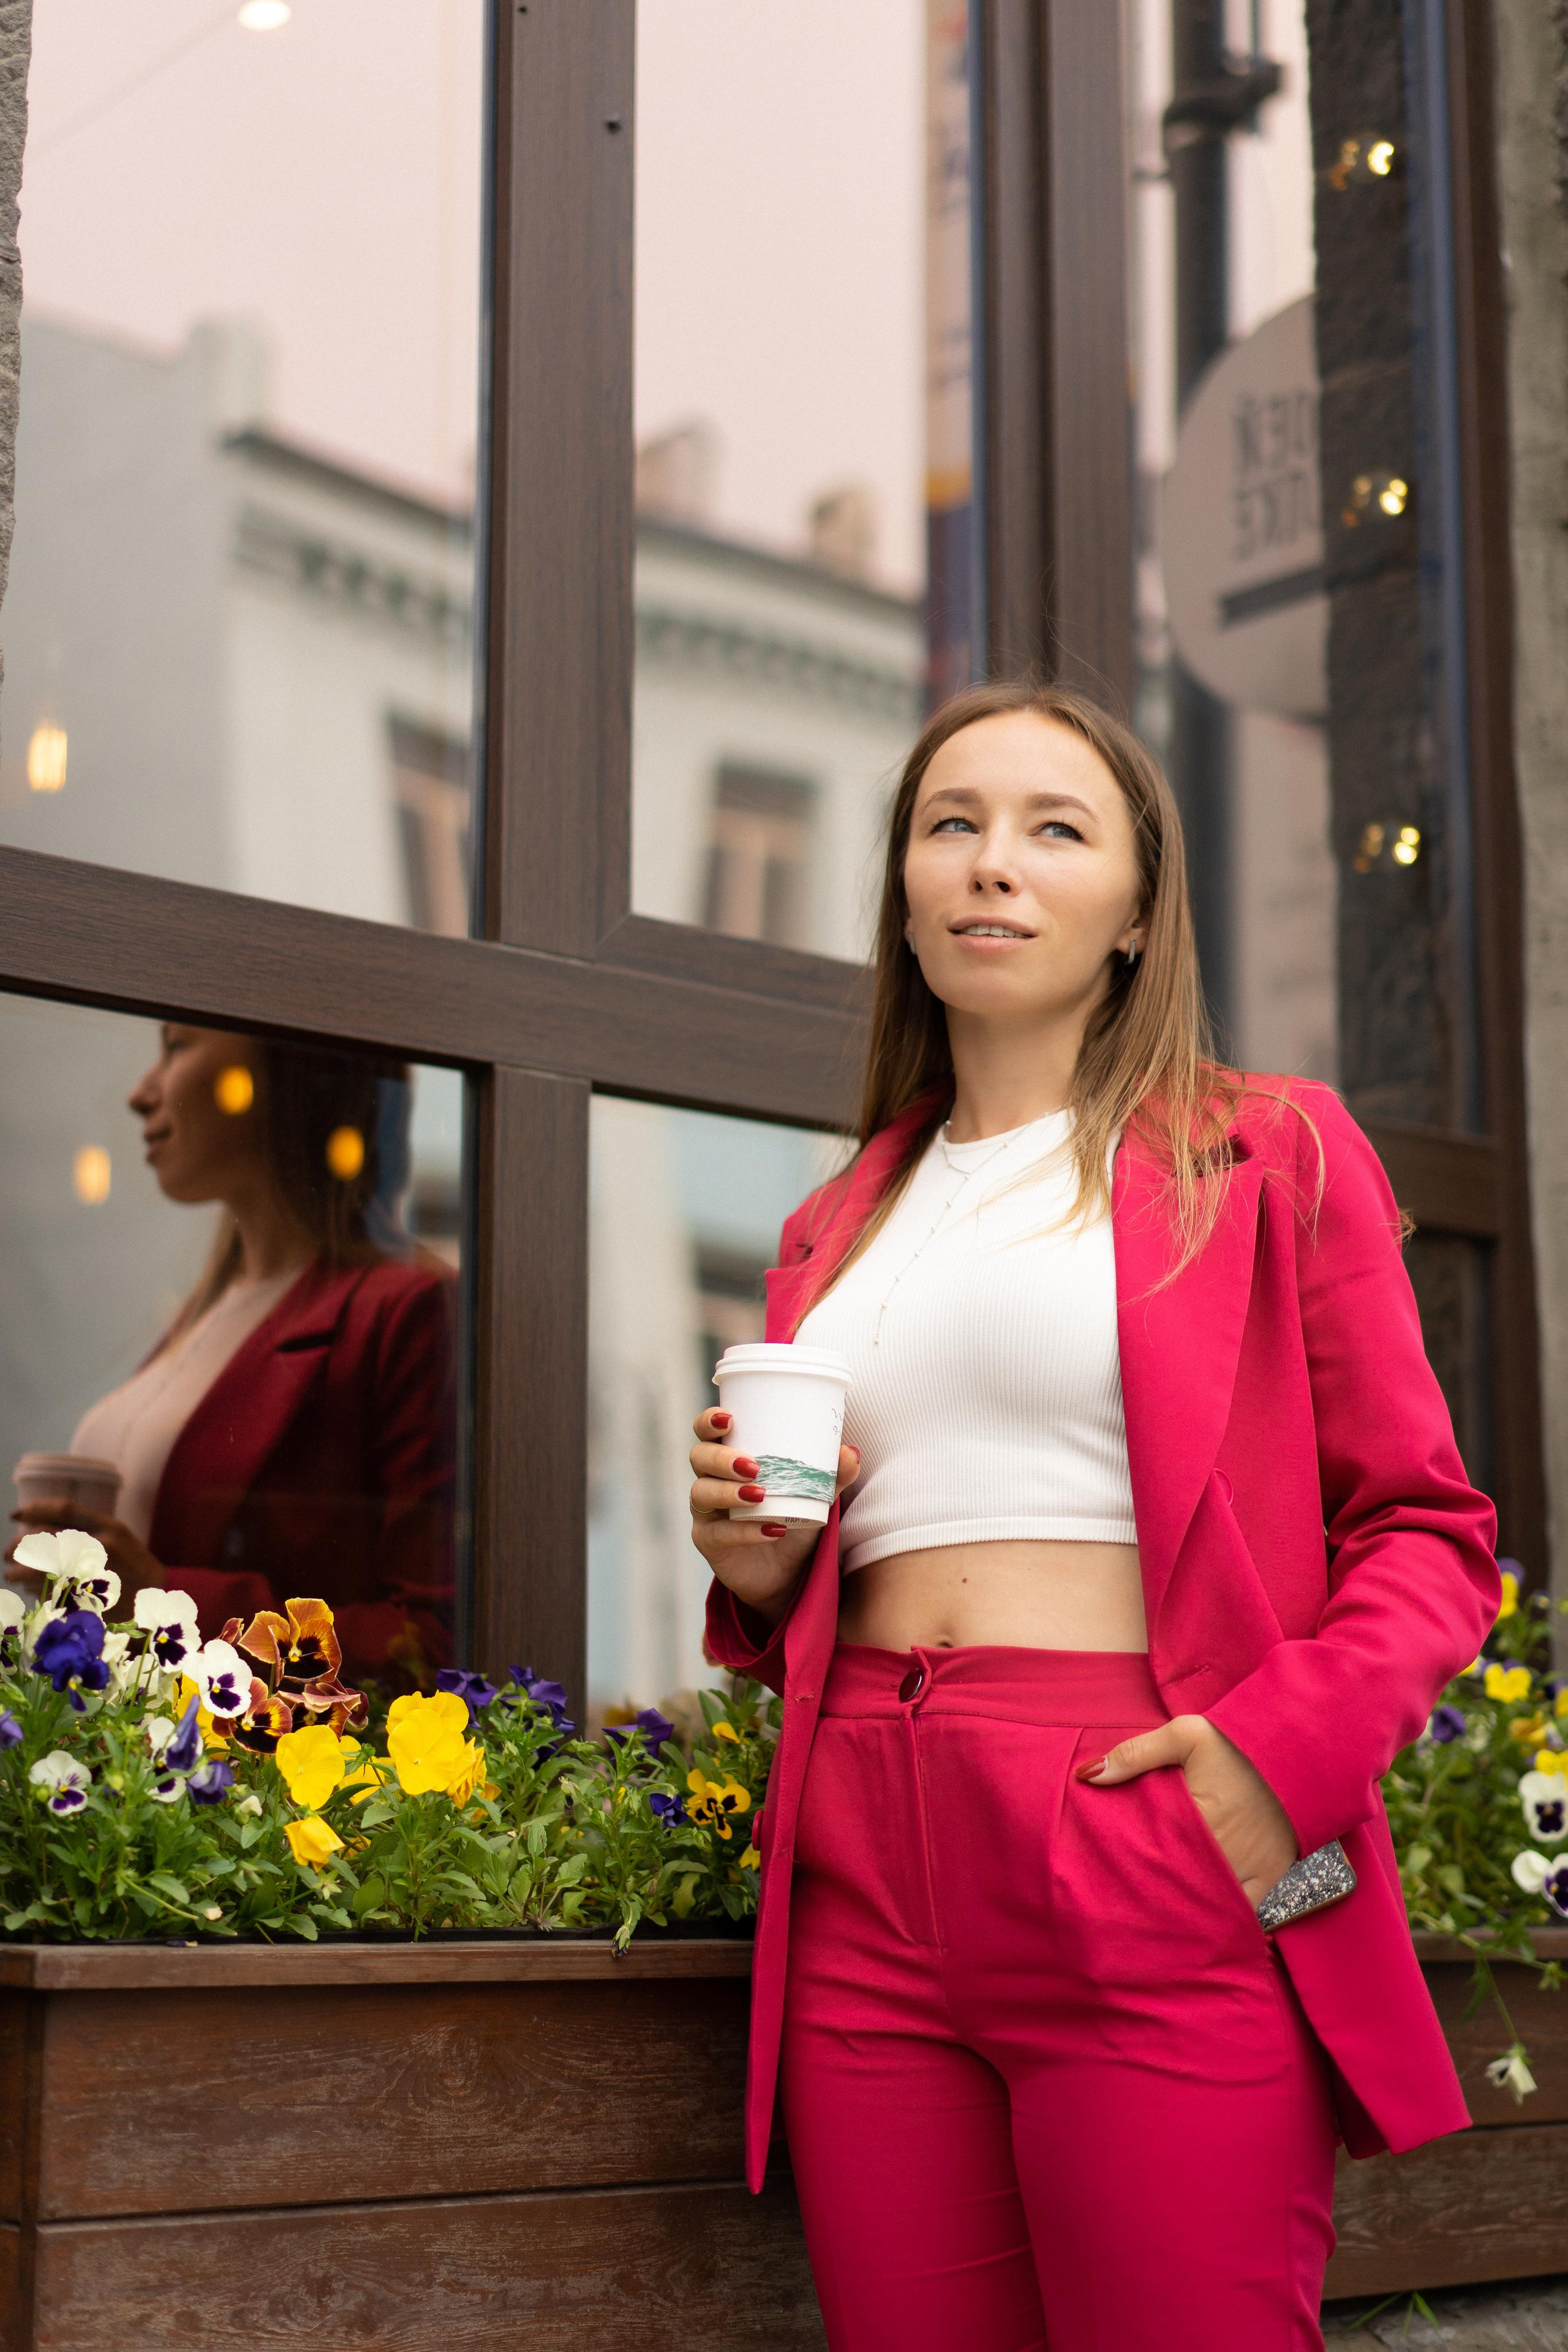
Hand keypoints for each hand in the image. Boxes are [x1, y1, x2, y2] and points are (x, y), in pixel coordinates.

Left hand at [8, 1503, 166, 1612]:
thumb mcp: (120, 1538)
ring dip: (17, 1572)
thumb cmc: (135, 1567)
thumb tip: (41, 1527)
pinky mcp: (83, 1600)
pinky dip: (32, 1589)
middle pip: (46, 1539)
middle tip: (9, 1551)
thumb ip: (89, 1528)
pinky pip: (46, 1592)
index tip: (16, 1514)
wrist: (154, 1602)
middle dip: (19, 1545)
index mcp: (110, 1529)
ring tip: (12, 1574)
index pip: (65, 1510)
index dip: (36, 1509)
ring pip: (39, 1569)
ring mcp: (90, 1576)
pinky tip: (30, 1589)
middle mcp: (100, 1549)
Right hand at [689, 1407, 859, 1628]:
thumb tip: (851, 1451)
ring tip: (760, 1495)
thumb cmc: (794, 1518)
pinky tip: (772, 1530)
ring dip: (729, 1492)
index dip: (709, 1420)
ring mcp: (707, 1512)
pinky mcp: (709, 1542)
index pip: (707, 1431)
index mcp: (730, 1457)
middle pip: (699, 1457)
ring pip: (701, 1493)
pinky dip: (745, 1531)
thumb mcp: (816, 1496)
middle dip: (722, 1458)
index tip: (729, 1418)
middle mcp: (712, 1479)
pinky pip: (718, 1532)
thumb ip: (833, 1476)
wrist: (787, 1570)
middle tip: (754, 1466)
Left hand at [1077, 1713, 1297, 1909]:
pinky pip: (1247, 1914)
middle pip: (1178, 1888)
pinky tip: (1207, 1925)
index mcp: (1195, 1822)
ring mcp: (1249, 1872)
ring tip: (1163, 1923)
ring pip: (1210, 1907)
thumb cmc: (1240, 1745)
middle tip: (1128, 1909)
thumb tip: (1087, 1776)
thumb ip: (1136, 1754)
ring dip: (1190, 1912)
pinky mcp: (1273, 1878)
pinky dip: (1227, 1919)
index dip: (1130, 1871)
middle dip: (1155, 1897)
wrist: (1304, 1750)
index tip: (1110, 1881)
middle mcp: (1221, 1855)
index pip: (1151, 1859)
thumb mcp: (1187, 1735)